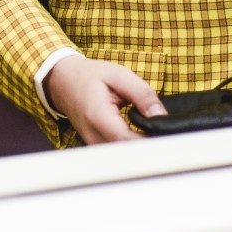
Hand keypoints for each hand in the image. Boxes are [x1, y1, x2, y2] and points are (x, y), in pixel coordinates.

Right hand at [45, 56, 165, 143]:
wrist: (63, 81)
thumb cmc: (90, 76)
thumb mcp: (119, 75)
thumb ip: (142, 94)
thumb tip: (161, 115)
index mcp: (98, 116)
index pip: (129, 141)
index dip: (151, 139)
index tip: (167, 132)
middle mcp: (93, 136)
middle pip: (128, 154)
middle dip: (150, 144)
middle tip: (166, 131)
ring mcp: (93, 144)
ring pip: (123, 156)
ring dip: (141, 146)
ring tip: (156, 131)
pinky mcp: (96, 146)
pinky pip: (117, 152)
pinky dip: (132, 145)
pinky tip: (143, 134)